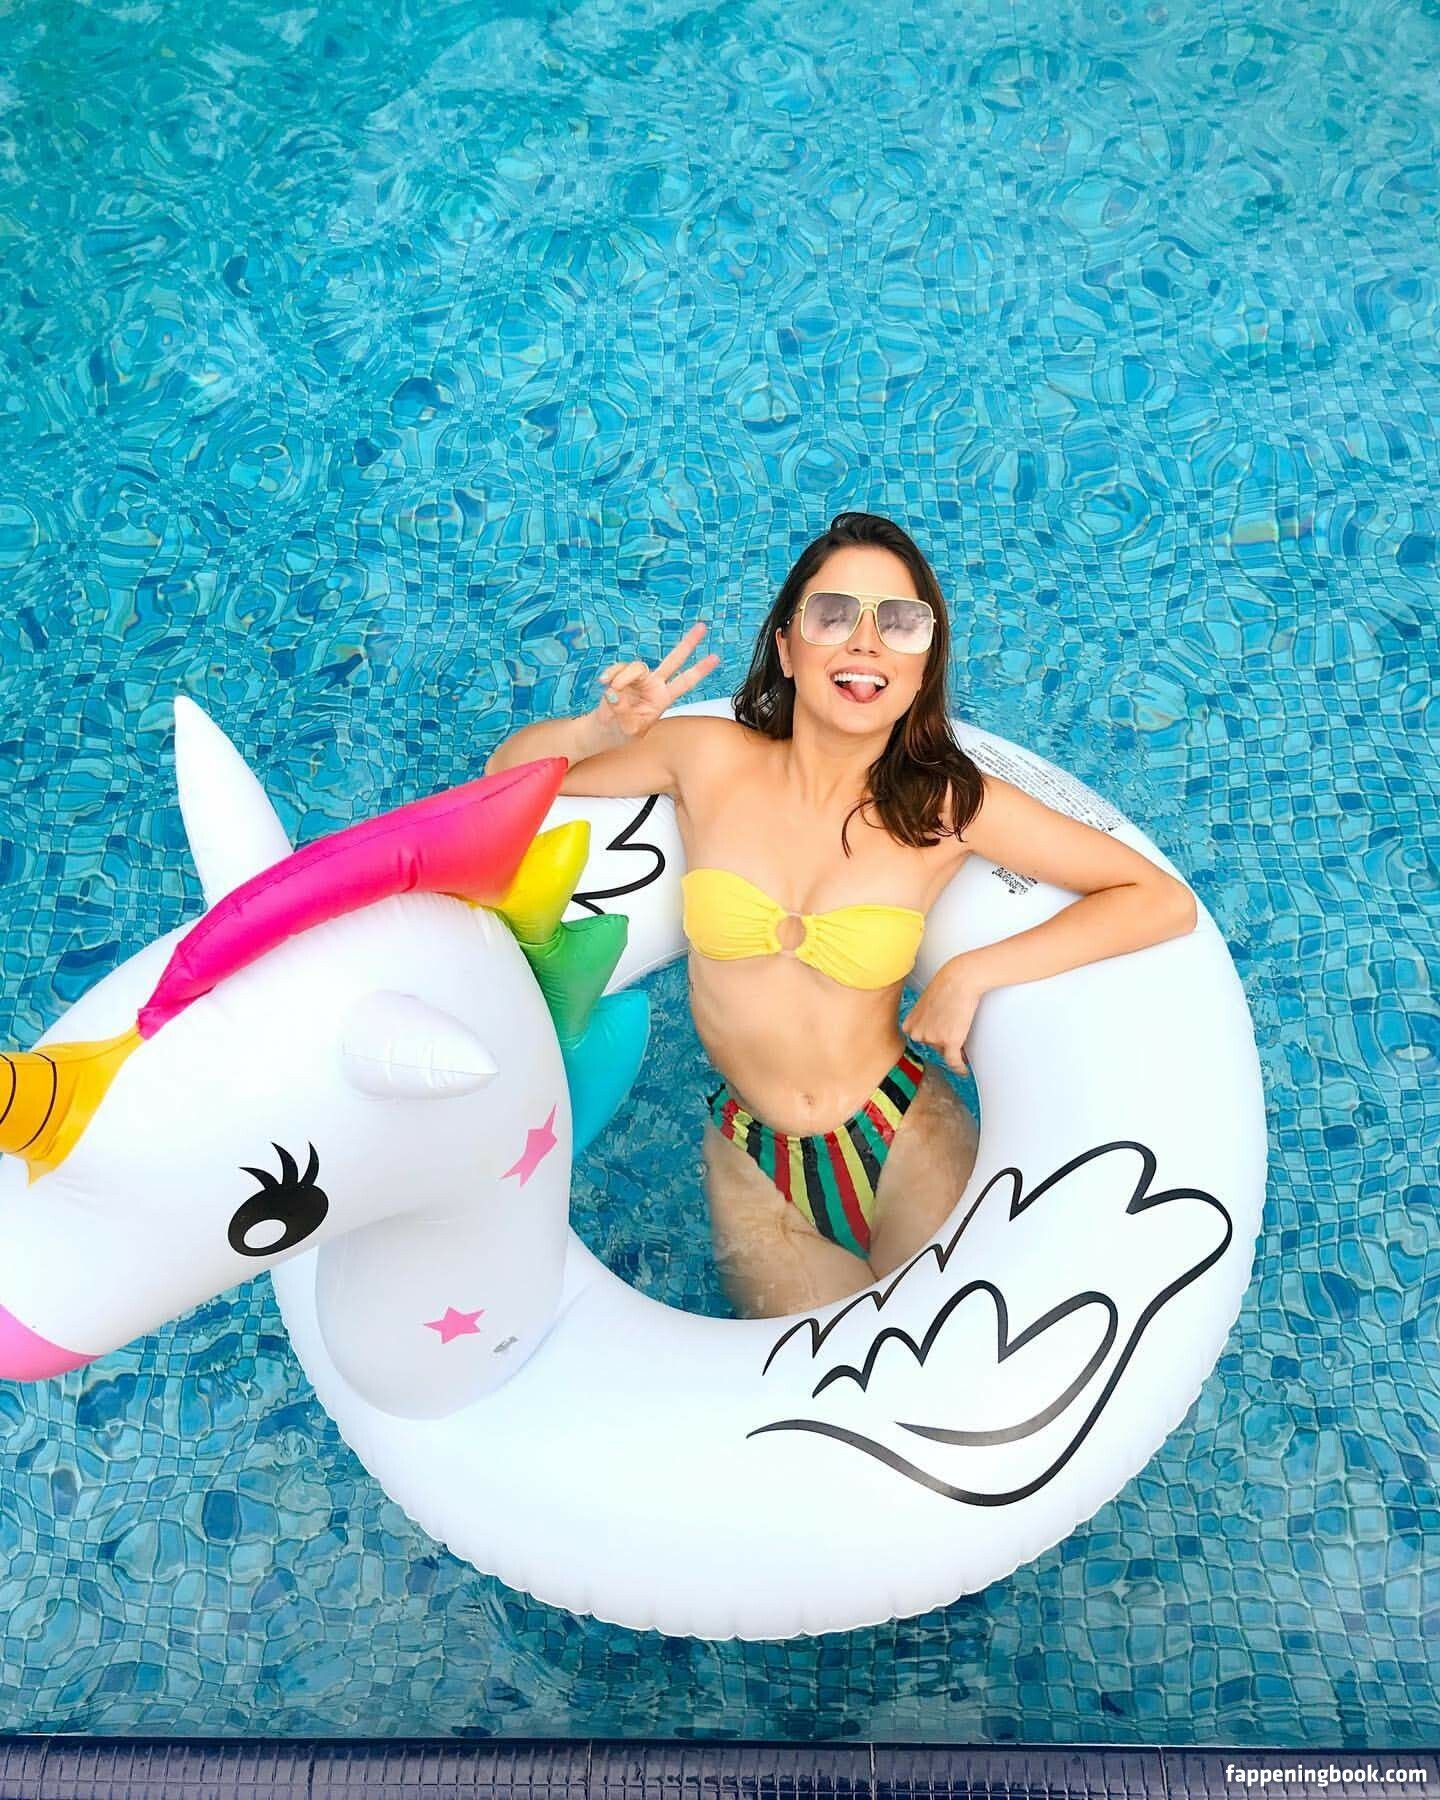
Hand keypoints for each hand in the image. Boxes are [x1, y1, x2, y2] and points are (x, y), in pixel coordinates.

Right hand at [594, 622, 719, 739]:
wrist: (608, 729)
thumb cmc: (624, 731)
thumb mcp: (629, 729)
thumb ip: (624, 713)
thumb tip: (614, 693)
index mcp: (663, 698)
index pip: (685, 682)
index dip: (700, 670)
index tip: (716, 658)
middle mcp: (655, 684)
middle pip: (674, 660)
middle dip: (688, 644)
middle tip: (702, 626)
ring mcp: (639, 677)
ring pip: (637, 666)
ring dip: (623, 678)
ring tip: (613, 691)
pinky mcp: (622, 674)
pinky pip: (618, 668)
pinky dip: (611, 674)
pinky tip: (604, 683)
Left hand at [901, 958, 986, 1076]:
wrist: (960, 978)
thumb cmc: (947, 985)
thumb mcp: (927, 1002)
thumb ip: (926, 1018)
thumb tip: (936, 1030)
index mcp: (909, 1024)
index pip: (922, 1040)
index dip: (934, 1037)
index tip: (941, 1040)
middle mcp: (917, 1033)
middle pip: (935, 1047)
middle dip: (946, 1040)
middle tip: (956, 1025)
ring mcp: (932, 1038)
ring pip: (947, 1052)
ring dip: (956, 1046)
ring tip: (962, 1026)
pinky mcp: (949, 1041)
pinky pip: (954, 1063)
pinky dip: (960, 1068)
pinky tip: (964, 1070)